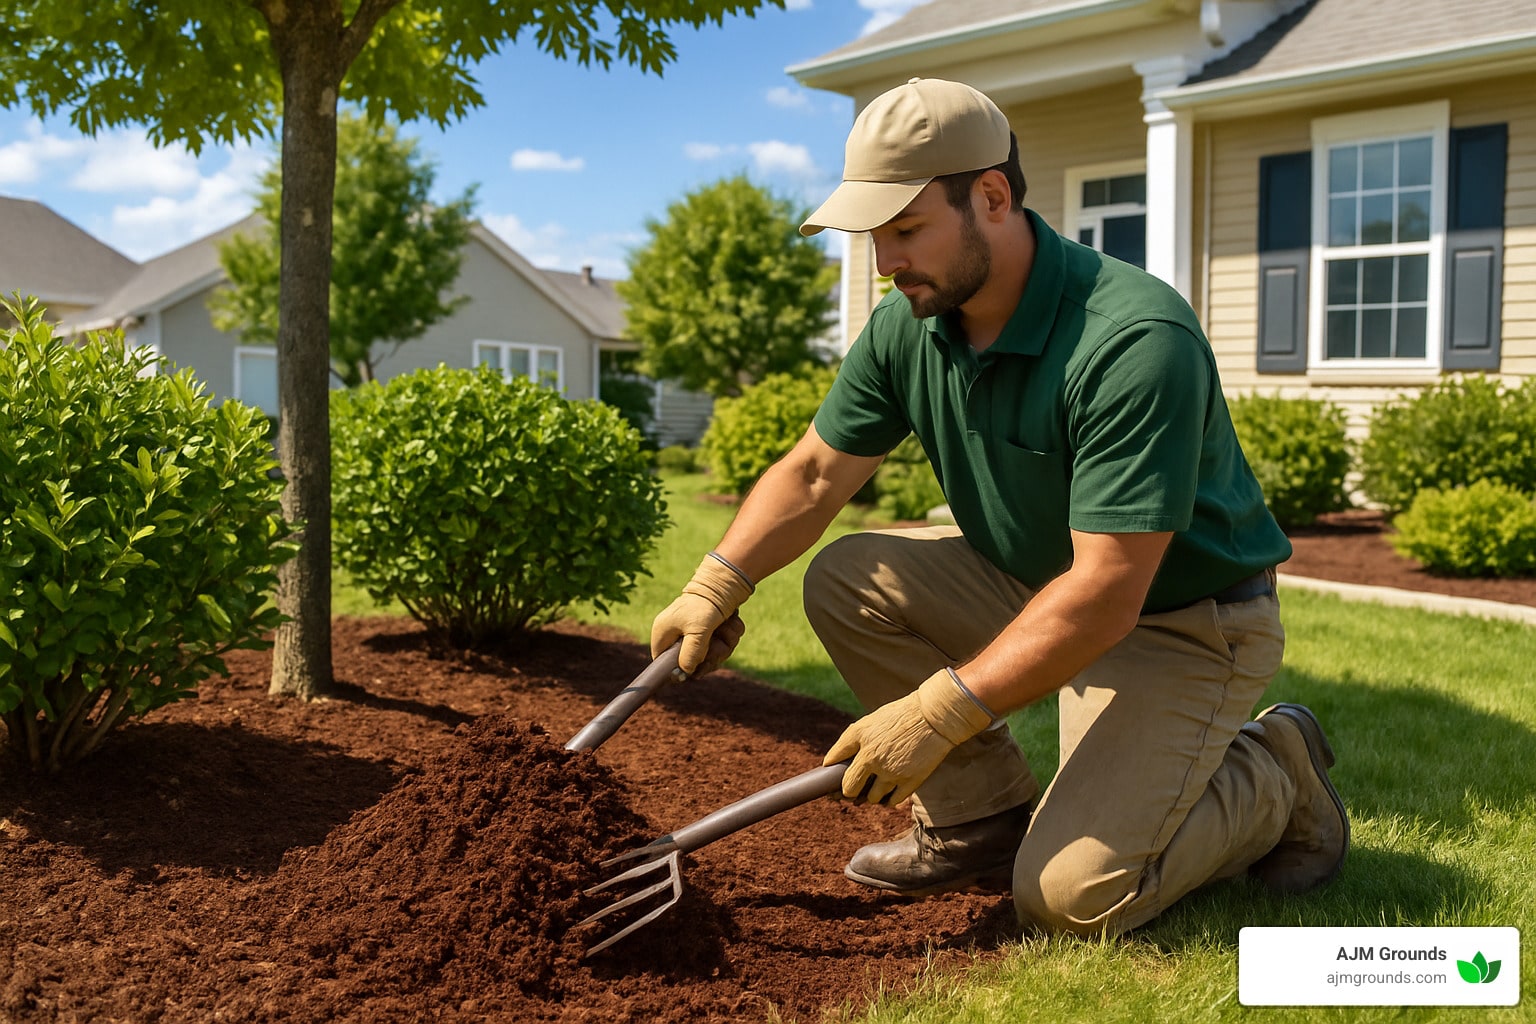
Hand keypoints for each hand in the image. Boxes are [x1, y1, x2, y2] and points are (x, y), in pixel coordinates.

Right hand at [650, 554, 753, 675]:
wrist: (725, 581)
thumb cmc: (705, 605)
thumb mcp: (697, 632)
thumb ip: (690, 654)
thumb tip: (686, 672)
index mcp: (664, 632)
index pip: (662, 661)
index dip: (678, 670)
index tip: (696, 670)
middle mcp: (677, 632)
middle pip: (692, 660)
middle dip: (711, 655)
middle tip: (720, 645)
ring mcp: (694, 629)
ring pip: (711, 652)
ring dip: (725, 642)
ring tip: (727, 626)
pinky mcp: (710, 626)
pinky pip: (722, 641)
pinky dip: (730, 633)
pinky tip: (732, 621)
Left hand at [823, 668, 996, 805]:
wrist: (934, 717)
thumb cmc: (900, 716)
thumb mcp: (869, 722)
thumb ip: (849, 742)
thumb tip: (830, 762)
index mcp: (861, 741)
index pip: (836, 765)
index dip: (832, 777)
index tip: (832, 782)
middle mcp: (873, 759)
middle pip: (851, 789)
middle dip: (850, 791)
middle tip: (853, 790)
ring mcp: (893, 773)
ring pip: (872, 798)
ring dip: (871, 796)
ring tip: (875, 787)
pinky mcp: (910, 782)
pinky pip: (892, 802)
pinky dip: (887, 800)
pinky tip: (889, 792)